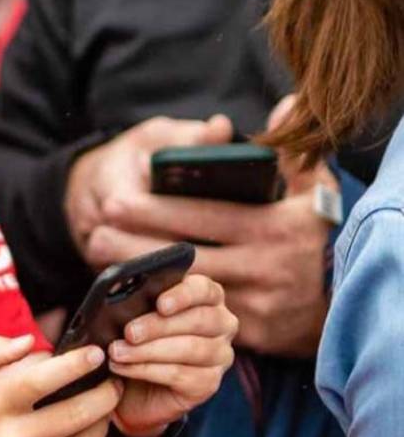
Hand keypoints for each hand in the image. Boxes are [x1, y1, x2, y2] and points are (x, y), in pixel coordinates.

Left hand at [86, 99, 333, 356]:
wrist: (343, 300)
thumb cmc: (310, 235)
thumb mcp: (310, 189)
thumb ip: (290, 151)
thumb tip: (287, 103)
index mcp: (274, 224)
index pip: (202, 215)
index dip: (154, 210)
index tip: (112, 201)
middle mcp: (266, 265)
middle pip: (184, 255)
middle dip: (133, 245)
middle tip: (93, 232)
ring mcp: (258, 302)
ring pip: (183, 291)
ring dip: (138, 279)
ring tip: (99, 262)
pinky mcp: (250, 333)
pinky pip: (194, 321)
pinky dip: (159, 311)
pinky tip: (128, 297)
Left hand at [108, 274, 236, 436]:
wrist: (130, 386)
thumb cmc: (134, 339)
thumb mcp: (130, 313)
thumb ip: (132, 295)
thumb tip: (116, 280)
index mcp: (206, 297)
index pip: (204, 289)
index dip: (183, 295)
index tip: (160, 305)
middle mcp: (221, 324)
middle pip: (199, 319)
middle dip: (158, 326)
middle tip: (128, 332)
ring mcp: (220, 355)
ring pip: (190, 348)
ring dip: (148, 350)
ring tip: (118, 352)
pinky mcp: (209, 383)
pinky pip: (180, 374)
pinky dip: (147, 370)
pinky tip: (124, 367)